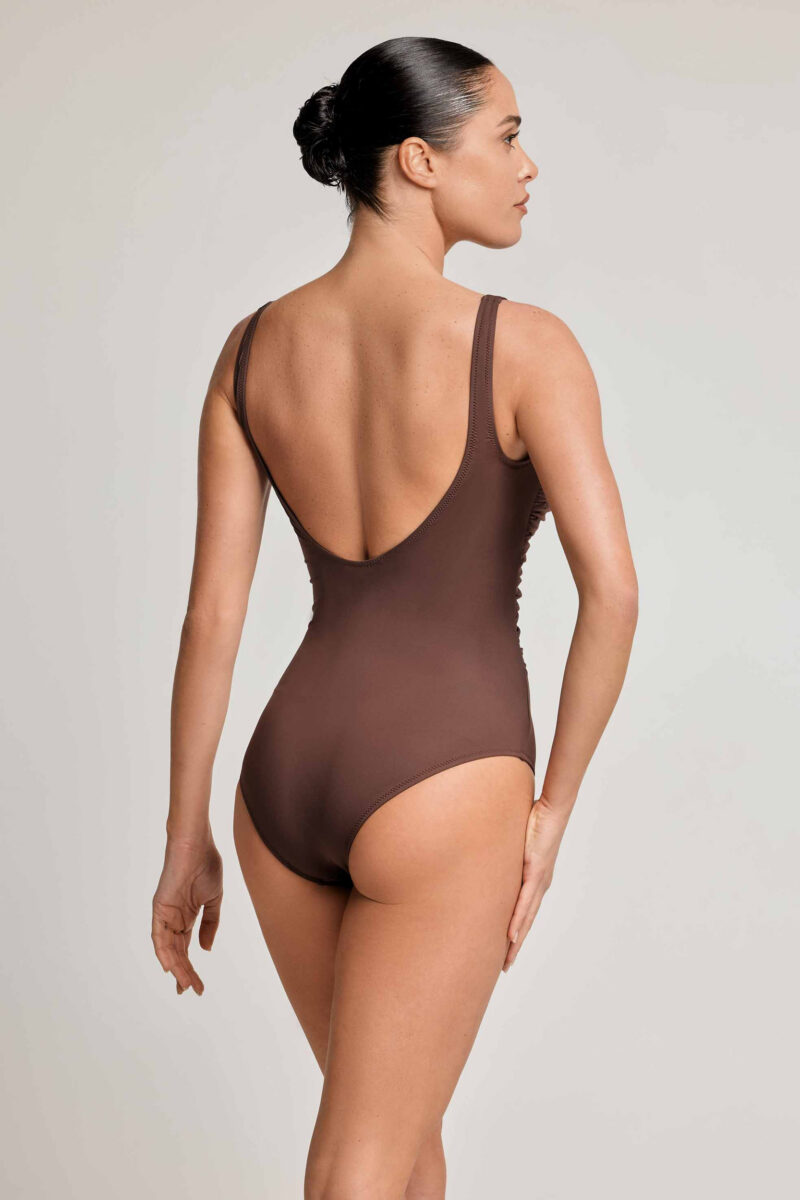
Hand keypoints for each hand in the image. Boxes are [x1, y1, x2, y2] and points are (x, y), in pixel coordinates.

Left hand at [151, 832, 222, 994]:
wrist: (197, 845)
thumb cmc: (206, 865)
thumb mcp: (214, 900)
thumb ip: (210, 924)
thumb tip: (206, 949)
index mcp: (187, 917)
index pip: (186, 948)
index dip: (191, 968)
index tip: (198, 986)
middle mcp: (173, 919)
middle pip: (177, 953)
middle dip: (184, 973)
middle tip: (192, 990)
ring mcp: (165, 914)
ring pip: (167, 948)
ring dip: (175, 967)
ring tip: (184, 984)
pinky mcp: (159, 907)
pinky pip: (158, 934)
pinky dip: (162, 951)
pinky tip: (169, 966)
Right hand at [503, 793, 567, 971]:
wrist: (552, 811)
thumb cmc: (536, 822)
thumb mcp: (516, 843)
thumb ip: (506, 854)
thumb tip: (490, 854)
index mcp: (536, 881)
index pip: (525, 913)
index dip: (517, 933)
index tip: (507, 951)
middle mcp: (540, 886)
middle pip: (527, 923)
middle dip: (516, 947)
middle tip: (505, 967)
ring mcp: (539, 881)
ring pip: (526, 919)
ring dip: (516, 942)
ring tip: (507, 960)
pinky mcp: (535, 873)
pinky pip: (524, 903)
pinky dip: (518, 921)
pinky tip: (512, 936)